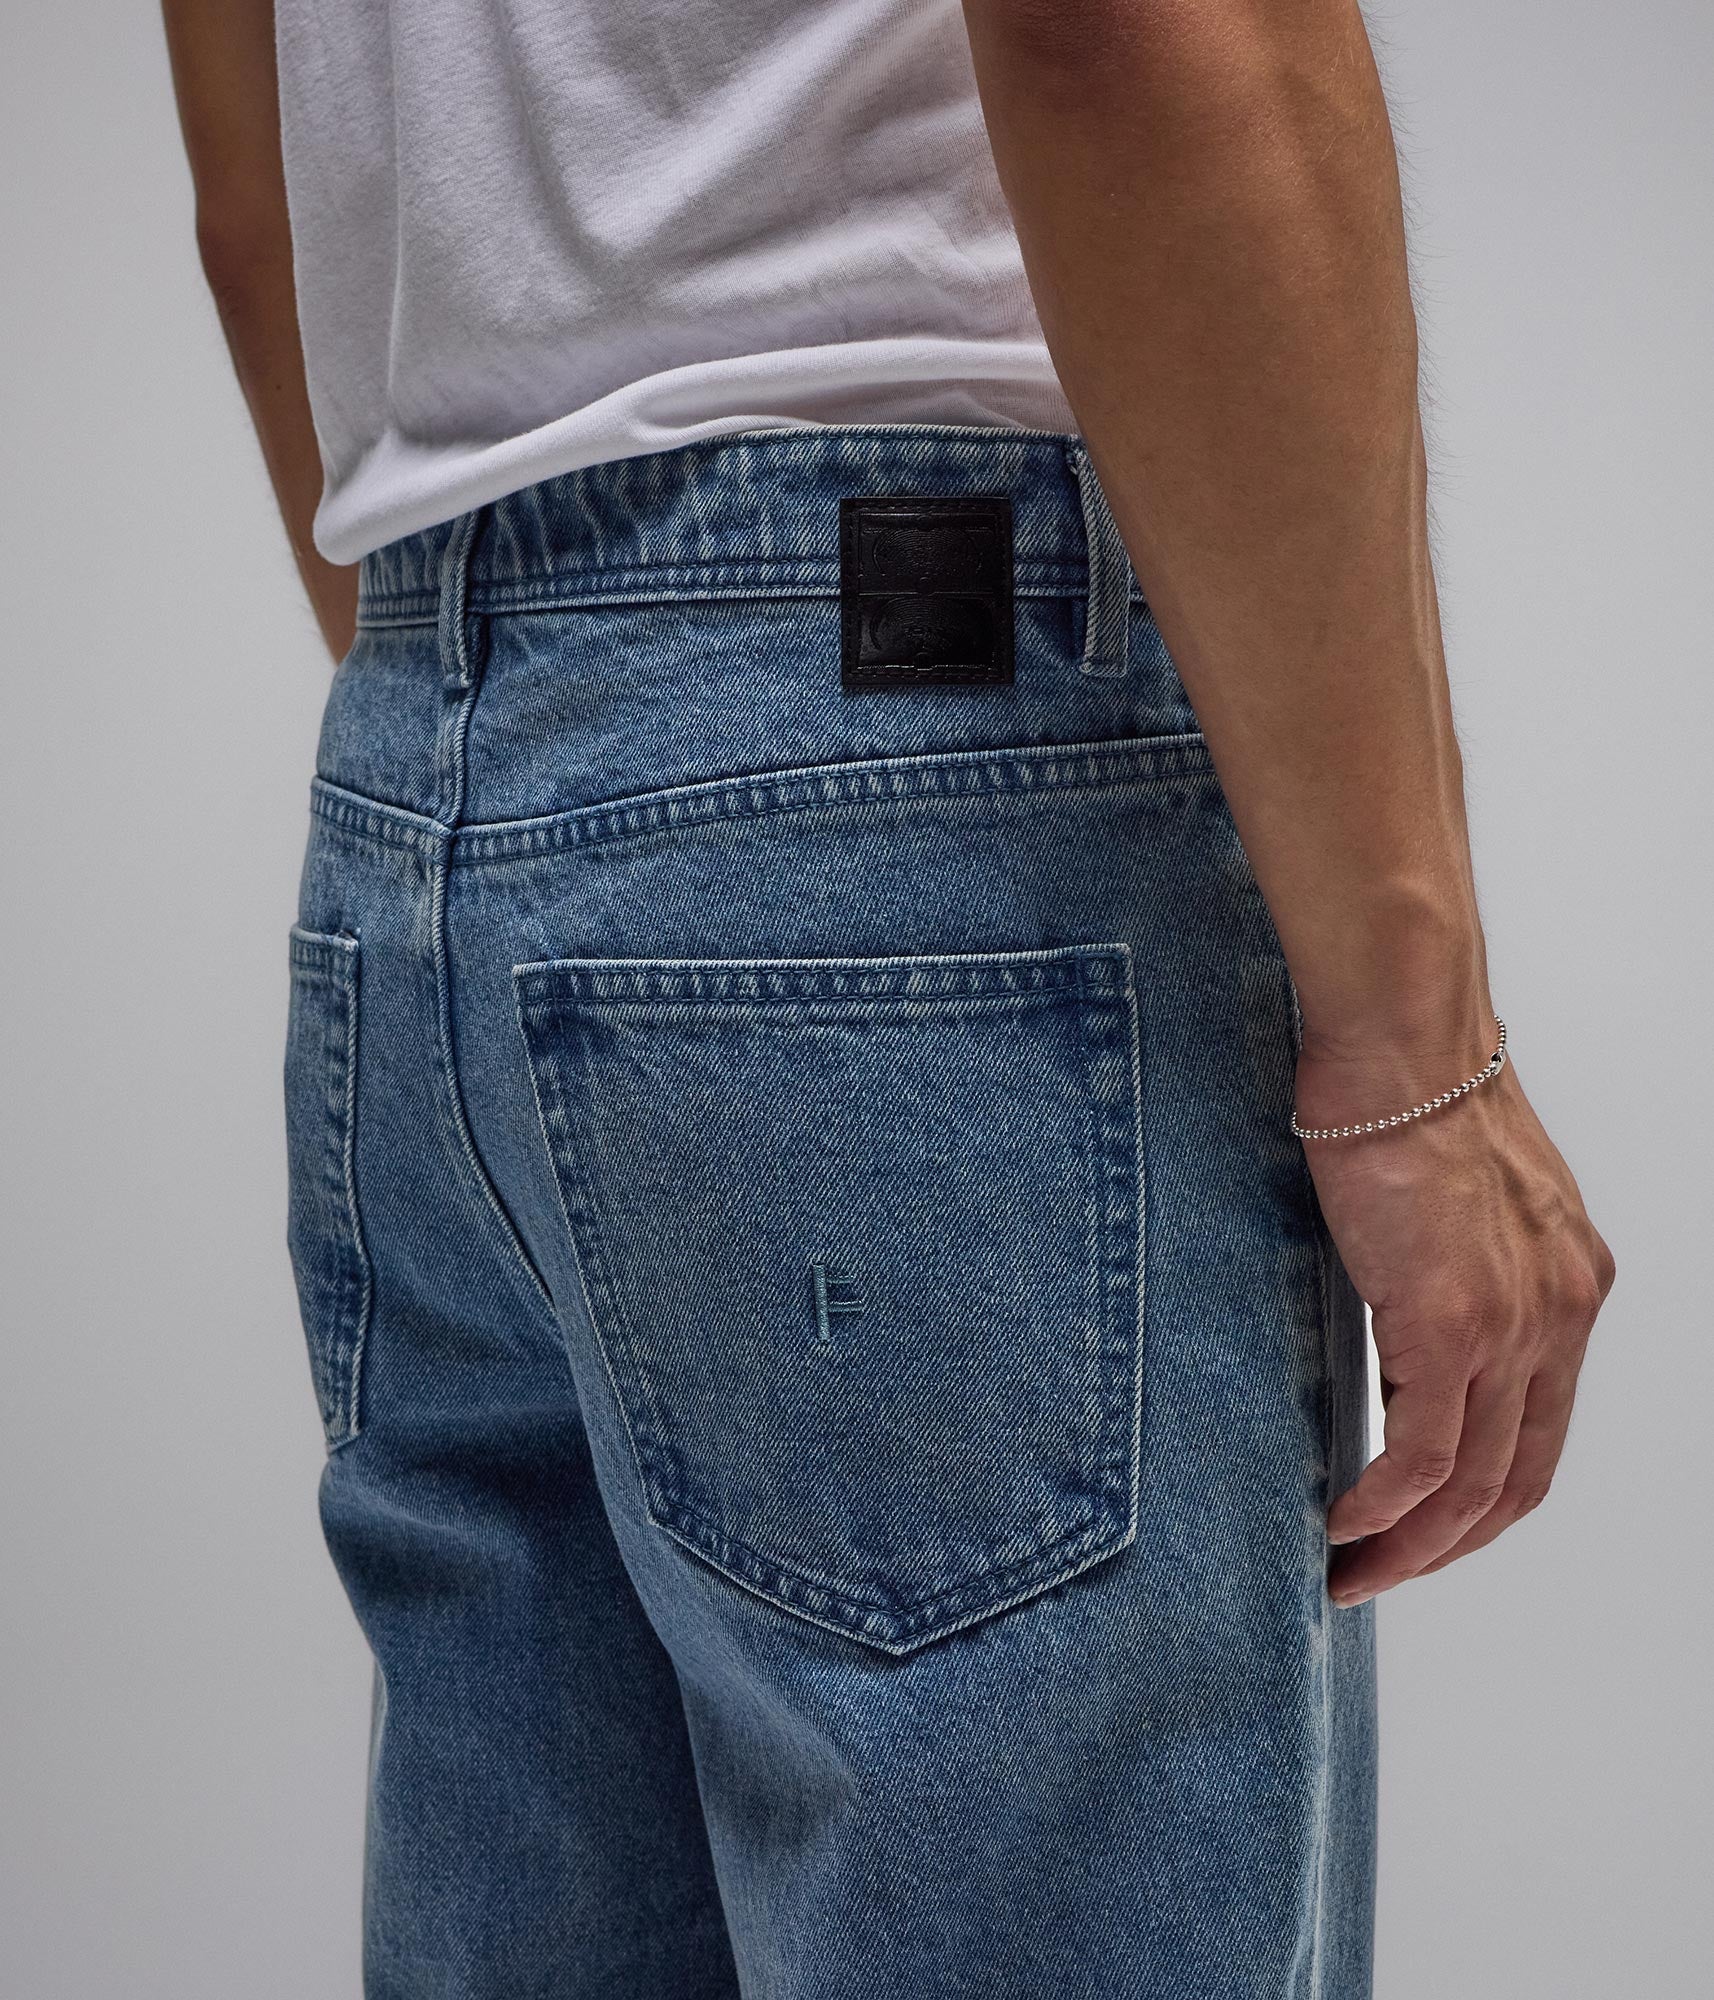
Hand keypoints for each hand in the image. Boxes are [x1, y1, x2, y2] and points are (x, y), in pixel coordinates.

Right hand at [1296, 1033, 1614, 1606]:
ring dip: (1411, 1545)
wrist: (1403, 1042)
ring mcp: (1513, 1326)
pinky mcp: (1452, 1325)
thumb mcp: (1459, 1195)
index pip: (1537, 1429)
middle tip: (1381, 1576)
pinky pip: (1421, 1454)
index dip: (1480, 1497)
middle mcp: (1559, 1314)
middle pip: (1515, 1478)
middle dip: (1448, 1546)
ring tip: (1352, 1572)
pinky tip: (1341, 1523)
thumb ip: (1453, 1266)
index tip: (1421, 1528)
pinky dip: (1382, 1506)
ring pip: (1474, 1484)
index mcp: (1568, 1284)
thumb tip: (1401, 1313)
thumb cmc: (1409, 1090)